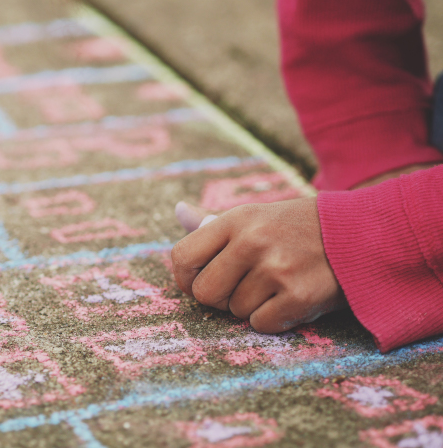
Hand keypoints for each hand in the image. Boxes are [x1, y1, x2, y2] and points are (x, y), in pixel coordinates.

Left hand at [171, 198, 346, 331]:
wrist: (358, 234)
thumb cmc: (295, 228)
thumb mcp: (254, 215)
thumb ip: (212, 223)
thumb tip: (178, 211)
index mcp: (236, 220)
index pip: (182, 257)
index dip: (185, 277)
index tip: (200, 280)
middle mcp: (252, 242)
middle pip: (204, 293)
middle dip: (218, 297)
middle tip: (240, 287)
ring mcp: (276, 269)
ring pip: (235, 311)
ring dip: (251, 306)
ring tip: (275, 285)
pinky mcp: (299, 296)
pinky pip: (261, 324)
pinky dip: (272, 319)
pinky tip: (288, 298)